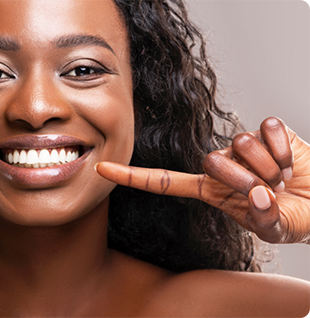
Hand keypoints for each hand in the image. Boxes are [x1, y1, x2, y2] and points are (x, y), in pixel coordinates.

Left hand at [96, 117, 309, 243]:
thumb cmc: (292, 217)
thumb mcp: (275, 228)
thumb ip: (264, 219)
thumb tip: (258, 196)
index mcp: (211, 190)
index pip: (164, 181)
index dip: (133, 177)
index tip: (102, 170)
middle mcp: (221, 164)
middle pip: (211, 161)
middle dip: (242, 179)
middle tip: (267, 189)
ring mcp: (242, 145)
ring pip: (240, 144)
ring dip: (268, 167)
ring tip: (281, 177)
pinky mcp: (267, 130)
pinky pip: (267, 130)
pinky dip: (284, 150)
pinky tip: (290, 160)